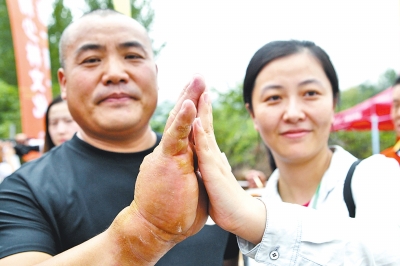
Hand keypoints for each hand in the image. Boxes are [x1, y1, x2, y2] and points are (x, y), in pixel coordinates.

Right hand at [133, 75, 207, 239]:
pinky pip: (176, 136)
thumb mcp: (186, 183)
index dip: (193, 108)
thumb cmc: (171, 210)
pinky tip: (189, 102)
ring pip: (178, 120)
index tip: (200, 93)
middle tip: (198, 76)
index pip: (187, 127)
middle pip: (181, 116)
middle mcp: (171, 149)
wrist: (155, 228)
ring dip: (188, 97)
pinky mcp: (168, 161)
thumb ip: (191, 169)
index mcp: (178, 154)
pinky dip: (182, 119)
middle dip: (191, 94)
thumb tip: (195, 164)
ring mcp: (168, 153)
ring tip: (198, 78)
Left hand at [193, 92, 265, 243]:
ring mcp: (213, 162)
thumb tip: (213, 152)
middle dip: (201, 100)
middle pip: (205, 122)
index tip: (195, 90)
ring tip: (201, 89)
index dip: (198, 108)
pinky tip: (197, 120)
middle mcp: (211, 154)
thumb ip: (213, 163)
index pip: (202, 127)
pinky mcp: (213, 174)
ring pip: (205, 131)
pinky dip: (200, 136)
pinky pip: (205, 152)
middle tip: (199, 78)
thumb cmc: (225, 200)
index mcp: (207, 155)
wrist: (241, 219)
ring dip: (203, 110)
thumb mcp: (214, 177)